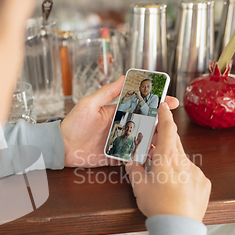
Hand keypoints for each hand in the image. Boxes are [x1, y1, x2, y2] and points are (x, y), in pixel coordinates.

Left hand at [61, 76, 178, 167]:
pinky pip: (133, 156)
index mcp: (117, 111)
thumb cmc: (73, 124)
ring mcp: (120, 141)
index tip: (170, 101)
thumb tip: (124, 77)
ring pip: (143, 140)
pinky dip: (144, 156)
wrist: (62, 147)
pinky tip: (154, 155)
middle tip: (172, 124)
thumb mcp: (89, 104)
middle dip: (162, 123)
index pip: (141, 105)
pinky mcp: (117, 156)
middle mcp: (121, 126)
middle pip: (146, 123)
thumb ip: (107, 92)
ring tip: (167, 140)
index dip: (156, 102)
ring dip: (155, 139)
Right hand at [125, 102, 210, 221]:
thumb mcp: (139, 188)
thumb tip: (132, 164)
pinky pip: (192, 174)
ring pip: (182, 160)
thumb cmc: (158, 206)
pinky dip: (183, 177)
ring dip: (172, 163)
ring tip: (163, 178)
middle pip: (175, 143)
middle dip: (165, 142)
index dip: (165, 115)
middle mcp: (184, 161)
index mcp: (167, 158)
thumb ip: (135, 171)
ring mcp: (196, 172)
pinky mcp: (204, 183)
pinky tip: (176, 190)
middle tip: (155, 146)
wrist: (179, 227)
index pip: (168, 129)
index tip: (164, 106)